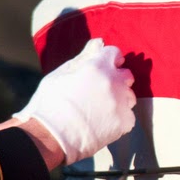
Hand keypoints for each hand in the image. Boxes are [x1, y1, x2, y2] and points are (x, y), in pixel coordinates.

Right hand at [14, 38, 136, 162]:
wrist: (50, 136)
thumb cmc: (49, 103)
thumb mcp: (61, 74)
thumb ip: (83, 57)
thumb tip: (98, 43)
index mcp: (98, 67)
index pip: (114, 53)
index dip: (107, 59)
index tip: (101, 67)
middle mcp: (114, 82)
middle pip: (126, 75)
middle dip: (116, 78)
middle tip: (99, 89)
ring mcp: (121, 103)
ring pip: (129, 96)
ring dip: (119, 98)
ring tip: (100, 107)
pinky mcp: (124, 122)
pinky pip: (128, 116)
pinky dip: (118, 118)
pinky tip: (103, 121)